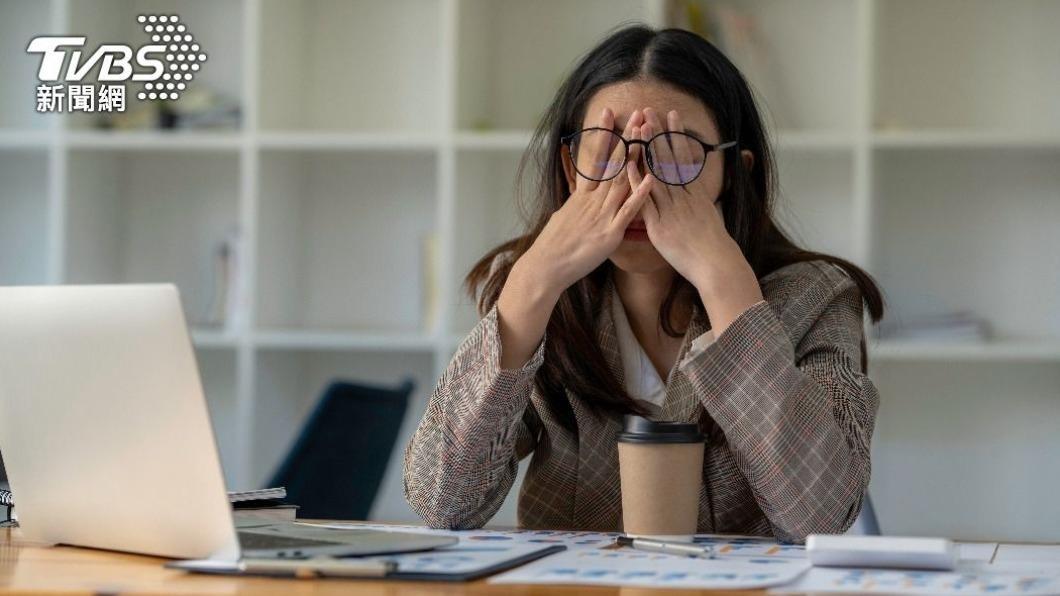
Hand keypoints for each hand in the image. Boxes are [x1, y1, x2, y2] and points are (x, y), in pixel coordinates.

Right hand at [519, 107, 654, 295]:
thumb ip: (576, 205)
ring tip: (647, 134)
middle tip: (637, 113)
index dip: (603, 134)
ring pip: (623, 180)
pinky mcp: (610, 233)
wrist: (546, 266)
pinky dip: (640, 194)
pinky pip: (628, 211)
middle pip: (613, 163)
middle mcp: (593, 200)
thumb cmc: (554, 246)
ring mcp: (602, 214)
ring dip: (637, 156)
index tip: (609, 112)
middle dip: (627, 137)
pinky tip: (651, 178)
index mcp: (583, 196)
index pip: (595, 157)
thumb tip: (578, 197)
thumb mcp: (564, 217)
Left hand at [627, 107, 762, 334]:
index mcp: (695, 193)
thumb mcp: (711, 217)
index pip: (684, 158)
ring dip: (647, 149)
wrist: (716, 265)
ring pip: (656, 173)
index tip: (671, 116)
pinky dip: (636, 182)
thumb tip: (698, 192)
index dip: (676, 136)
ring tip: (638, 127)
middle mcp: (683, 197)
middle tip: (650, 111)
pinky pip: (645, 200)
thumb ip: (701, 202)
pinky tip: (628, 165)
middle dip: (658, 134)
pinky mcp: (659, 225)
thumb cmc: (713, 246)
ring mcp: (671, 209)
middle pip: (668, 159)